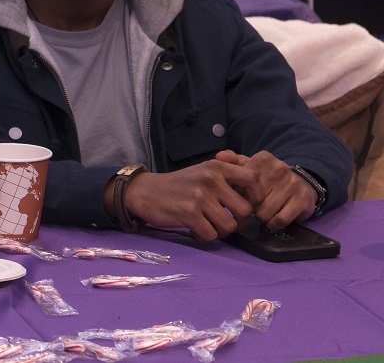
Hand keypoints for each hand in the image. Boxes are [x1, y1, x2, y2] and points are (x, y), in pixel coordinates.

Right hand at [124, 159, 253, 241]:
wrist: (145, 191)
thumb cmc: (178, 184)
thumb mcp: (202, 170)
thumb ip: (227, 171)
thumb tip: (254, 178)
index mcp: (216, 168)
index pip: (252, 178)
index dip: (258, 195)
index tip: (250, 204)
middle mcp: (210, 180)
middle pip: (245, 209)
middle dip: (239, 221)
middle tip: (227, 222)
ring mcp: (199, 198)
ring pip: (229, 226)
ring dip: (221, 232)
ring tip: (209, 226)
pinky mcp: (188, 214)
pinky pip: (210, 235)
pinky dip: (204, 237)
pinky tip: (195, 230)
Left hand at [215, 150, 316, 229]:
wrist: (303, 184)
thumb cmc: (268, 179)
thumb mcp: (250, 167)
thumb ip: (233, 163)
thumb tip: (219, 156)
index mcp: (263, 159)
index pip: (242, 184)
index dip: (240, 195)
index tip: (243, 197)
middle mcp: (279, 168)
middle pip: (252, 200)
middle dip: (251, 207)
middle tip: (255, 207)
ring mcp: (292, 183)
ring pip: (264, 213)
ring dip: (262, 217)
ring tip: (264, 212)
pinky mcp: (303, 199)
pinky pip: (280, 220)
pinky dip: (274, 224)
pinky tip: (273, 220)